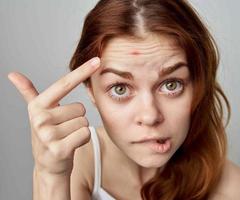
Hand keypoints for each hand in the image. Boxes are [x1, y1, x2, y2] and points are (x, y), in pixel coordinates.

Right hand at [7, 57, 100, 175]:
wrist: (48, 164)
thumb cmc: (47, 134)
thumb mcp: (37, 113)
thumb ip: (28, 92)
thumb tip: (12, 74)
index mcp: (37, 106)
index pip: (64, 84)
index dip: (82, 71)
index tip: (97, 60)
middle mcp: (40, 118)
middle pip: (80, 108)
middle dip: (77, 118)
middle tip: (64, 129)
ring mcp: (48, 135)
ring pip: (84, 121)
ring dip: (80, 130)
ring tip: (67, 137)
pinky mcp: (59, 149)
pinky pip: (85, 134)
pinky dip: (83, 139)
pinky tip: (71, 145)